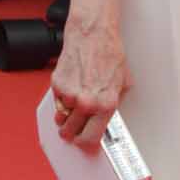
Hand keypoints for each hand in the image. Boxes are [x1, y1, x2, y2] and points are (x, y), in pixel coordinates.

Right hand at [51, 14, 129, 151]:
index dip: (86, 144)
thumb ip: (114, 104)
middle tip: (75, 127)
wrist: (93, 34)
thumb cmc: (109, 54)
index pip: (90, 139)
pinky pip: (56, 103)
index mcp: (106, 105)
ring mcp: (70, 95)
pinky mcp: (58, 86)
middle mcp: (87, 103)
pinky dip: (61, 100)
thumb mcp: (122, 83)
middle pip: (72, 133)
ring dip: (65, 117)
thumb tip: (107, 121)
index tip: (84, 143)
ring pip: (61, 120)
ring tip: (73, 106)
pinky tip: (70, 89)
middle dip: (73, 132)